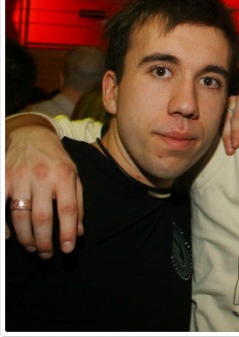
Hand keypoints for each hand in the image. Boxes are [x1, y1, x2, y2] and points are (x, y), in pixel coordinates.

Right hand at [5, 124, 83, 258]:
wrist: (31, 136)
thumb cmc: (56, 160)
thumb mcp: (74, 176)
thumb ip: (77, 204)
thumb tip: (78, 232)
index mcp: (64, 176)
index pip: (68, 209)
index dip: (68, 232)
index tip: (67, 249)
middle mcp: (42, 176)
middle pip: (42, 217)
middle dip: (44, 241)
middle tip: (46, 255)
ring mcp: (19, 177)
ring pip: (20, 216)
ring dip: (26, 238)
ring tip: (33, 248)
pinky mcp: (3, 177)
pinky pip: (0, 205)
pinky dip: (3, 225)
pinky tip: (8, 237)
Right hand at [221, 94, 238, 154]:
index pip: (237, 117)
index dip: (235, 131)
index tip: (236, 145)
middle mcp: (233, 102)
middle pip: (227, 121)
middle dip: (228, 137)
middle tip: (231, 151)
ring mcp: (228, 108)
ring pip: (222, 124)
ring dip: (225, 138)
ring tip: (229, 151)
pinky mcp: (226, 114)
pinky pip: (223, 125)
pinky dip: (225, 136)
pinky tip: (228, 146)